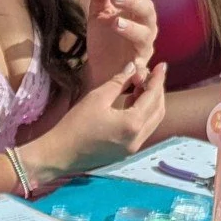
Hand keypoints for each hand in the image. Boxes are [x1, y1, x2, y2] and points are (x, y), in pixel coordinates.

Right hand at [25, 62, 166, 183]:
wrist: (59, 155)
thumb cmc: (75, 125)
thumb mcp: (97, 98)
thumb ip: (119, 82)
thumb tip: (133, 68)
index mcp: (132, 124)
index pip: (153, 97)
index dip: (157, 79)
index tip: (162, 65)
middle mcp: (137, 138)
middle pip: (158, 110)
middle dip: (157, 91)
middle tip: (152, 75)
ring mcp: (132, 148)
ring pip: (153, 122)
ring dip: (151, 104)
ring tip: (141, 88)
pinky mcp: (125, 152)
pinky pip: (143, 131)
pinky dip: (144, 116)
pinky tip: (133, 104)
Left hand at [85, 0, 157, 86]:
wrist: (100, 68)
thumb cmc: (104, 39)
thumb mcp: (97, 17)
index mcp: (138, 8)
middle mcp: (146, 23)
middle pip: (147, 8)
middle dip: (132, 1)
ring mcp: (145, 43)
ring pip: (145, 33)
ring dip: (131, 27)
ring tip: (115, 22)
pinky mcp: (140, 63)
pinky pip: (142, 61)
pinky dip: (136, 62)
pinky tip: (128, 61)